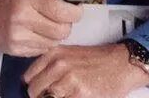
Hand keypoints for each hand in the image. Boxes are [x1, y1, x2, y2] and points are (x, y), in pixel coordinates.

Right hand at [0, 0, 81, 56]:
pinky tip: (39, 32)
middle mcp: (23, 18)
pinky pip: (42, 50)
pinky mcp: (15, 50)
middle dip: (67, 24)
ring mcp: (18, 37)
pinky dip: (45, 41)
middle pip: (62, 31)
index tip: (76, 9)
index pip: (62, 12)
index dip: (75, 12)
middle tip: (62, 17)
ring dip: (56, 34)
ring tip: (49, 23)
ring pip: (54, 42)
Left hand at [23, 44, 148, 97]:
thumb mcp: (69, 54)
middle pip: (33, 91)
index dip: (31, 87)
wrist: (120, 64)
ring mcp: (69, 80)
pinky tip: (74, 96)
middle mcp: (59, 64)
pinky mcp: (79, 94)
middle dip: (40, 96)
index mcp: (54, 53)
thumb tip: (30, 82)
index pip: (28, 77)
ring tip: (65, 94)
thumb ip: (49, 66)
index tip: (36, 91)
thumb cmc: (95, 60)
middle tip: (52, 95)